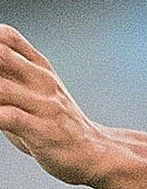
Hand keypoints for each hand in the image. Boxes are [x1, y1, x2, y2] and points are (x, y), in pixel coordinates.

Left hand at [0, 26, 118, 185]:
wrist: (95, 152)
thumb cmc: (56, 122)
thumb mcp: (38, 89)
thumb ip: (9, 76)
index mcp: (40, 68)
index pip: (7, 37)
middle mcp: (41, 81)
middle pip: (0, 53)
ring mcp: (42, 105)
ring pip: (0, 87)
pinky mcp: (41, 130)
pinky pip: (10, 117)